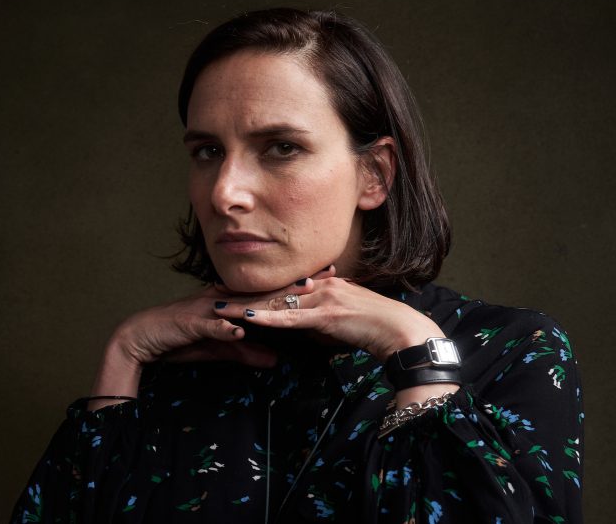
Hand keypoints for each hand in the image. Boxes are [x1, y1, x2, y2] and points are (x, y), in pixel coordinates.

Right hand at [87, 268, 336, 409]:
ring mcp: (207, 309)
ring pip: (241, 305)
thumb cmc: (183, 339)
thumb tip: (276, 361)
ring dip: (266, 304)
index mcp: (232, 303)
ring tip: (292, 300)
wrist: (143, 338)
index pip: (269, 294)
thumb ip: (248, 352)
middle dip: (292, 287)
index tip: (325, 281)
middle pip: (263, 292)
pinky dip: (224, 329)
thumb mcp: (221, 349)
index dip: (295, 288)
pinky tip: (238, 331)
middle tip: (323, 279)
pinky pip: (210, 326)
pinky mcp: (190, 323)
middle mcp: (223, 300)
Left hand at [212, 277, 445, 360]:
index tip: (232, 291)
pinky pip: (291, 318)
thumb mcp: (345, 322)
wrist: (402, 331)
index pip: (284, 287)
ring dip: (245, 306)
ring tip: (218, 307)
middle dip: (242, 294)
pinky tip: (246, 319)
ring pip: (277, 302)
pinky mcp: (327, 315)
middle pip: (274, 291)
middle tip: (214, 294)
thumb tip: (302, 329)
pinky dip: (267, 319)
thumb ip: (321, 321)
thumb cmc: (378, 330)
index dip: (257, 290)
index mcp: (326, 285)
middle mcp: (322, 286)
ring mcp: (324, 298)